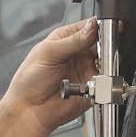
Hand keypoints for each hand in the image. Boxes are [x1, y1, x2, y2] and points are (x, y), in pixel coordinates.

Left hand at [0, 18, 99, 135]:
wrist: (29, 110)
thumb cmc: (29, 81)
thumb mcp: (48, 53)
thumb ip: (72, 41)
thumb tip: (92, 27)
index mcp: (65, 39)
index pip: (89, 26)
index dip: (99, 25)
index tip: (106, 27)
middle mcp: (77, 52)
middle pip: (102, 42)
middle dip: (106, 44)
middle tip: (100, 49)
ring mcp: (86, 69)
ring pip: (107, 60)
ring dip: (106, 62)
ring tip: (96, 66)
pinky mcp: (92, 86)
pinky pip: (107, 81)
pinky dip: (105, 79)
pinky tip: (94, 80)